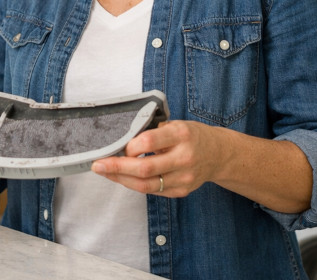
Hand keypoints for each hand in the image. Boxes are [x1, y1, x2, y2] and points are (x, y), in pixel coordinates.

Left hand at [90, 120, 224, 197]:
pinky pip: (153, 191)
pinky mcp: (182, 191)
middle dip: (117, 168)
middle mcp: (185, 157)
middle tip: (98, 164)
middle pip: (145, 169)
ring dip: (121, 180)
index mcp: (182, 135)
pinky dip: (135, 185)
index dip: (129, 147)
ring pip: (146, 185)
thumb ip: (153, 133)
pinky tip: (123, 178)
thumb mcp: (176, 124)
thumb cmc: (192, 135)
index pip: (149, 142)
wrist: (218, 154)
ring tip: (106, 173)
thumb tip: (121, 141)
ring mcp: (184, 178)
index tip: (118, 146)